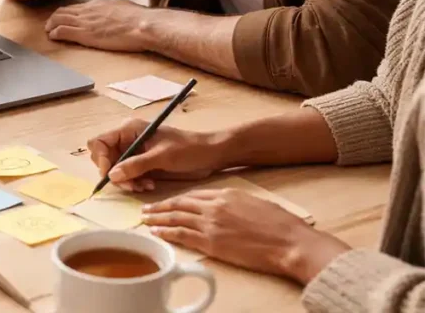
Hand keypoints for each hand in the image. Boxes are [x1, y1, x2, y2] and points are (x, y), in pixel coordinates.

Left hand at [46, 0, 151, 51]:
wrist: (142, 25)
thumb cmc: (139, 19)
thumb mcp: (125, 8)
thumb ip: (116, 10)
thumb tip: (119, 13)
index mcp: (99, 4)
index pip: (77, 7)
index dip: (68, 12)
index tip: (64, 17)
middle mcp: (89, 10)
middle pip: (64, 11)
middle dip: (55, 18)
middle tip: (50, 24)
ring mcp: (85, 22)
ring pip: (59, 19)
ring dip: (51, 25)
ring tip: (48, 30)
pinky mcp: (84, 34)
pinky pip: (63, 31)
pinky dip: (55, 33)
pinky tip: (53, 37)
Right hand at [88, 118, 227, 191]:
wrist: (209, 155)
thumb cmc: (188, 149)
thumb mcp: (162, 156)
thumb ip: (136, 165)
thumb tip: (112, 175)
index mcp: (129, 130)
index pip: (100, 142)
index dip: (101, 159)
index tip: (112, 176)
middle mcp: (127, 140)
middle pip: (104, 158)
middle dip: (114, 174)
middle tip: (131, 185)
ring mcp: (134, 152)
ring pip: (115, 170)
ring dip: (126, 181)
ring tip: (143, 186)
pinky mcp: (141, 164)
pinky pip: (127, 176)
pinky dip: (134, 183)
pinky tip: (149, 185)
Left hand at [143, 189, 350, 282]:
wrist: (290, 242)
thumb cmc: (281, 224)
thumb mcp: (255, 202)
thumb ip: (234, 202)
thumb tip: (224, 207)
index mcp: (226, 194)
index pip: (193, 194)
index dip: (176, 199)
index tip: (166, 201)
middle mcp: (214, 207)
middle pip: (179, 204)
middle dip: (160, 207)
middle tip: (146, 209)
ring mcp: (211, 224)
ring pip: (176, 219)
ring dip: (158, 219)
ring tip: (145, 220)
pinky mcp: (212, 243)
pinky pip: (182, 235)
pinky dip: (167, 233)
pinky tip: (157, 233)